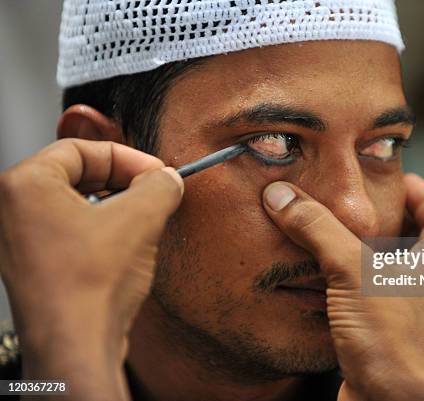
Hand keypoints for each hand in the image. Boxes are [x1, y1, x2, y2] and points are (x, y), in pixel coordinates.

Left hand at [0, 139, 183, 400]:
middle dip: (122, 180)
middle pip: (76, 174)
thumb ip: (159, 186)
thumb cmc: (90, 286)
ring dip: (116, 206)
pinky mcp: (35, 265)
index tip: (155, 171)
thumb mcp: (140, 219)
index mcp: (24, 185)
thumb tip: (168, 179)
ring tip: (145, 219)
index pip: (81, 149)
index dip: (126, 156)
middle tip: (153, 191)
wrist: (76, 348)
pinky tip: (127, 245)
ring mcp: (20, 240)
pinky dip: (102, 229)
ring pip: (75, 204)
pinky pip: (71, 231)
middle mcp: (12, 210)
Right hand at [262, 174, 423, 400]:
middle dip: (392, 220)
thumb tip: (281, 196)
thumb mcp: (352, 271)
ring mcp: (409, 315)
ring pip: (393, 273)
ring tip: (337, 239)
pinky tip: (325, 286)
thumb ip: (317, 230)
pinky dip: (353, 288)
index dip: (423, 193)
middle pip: (419, 242)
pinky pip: (372, 301)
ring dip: (369, 255)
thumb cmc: (392, 338)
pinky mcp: (387, 338)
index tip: (398, 178)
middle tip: (360, 205)